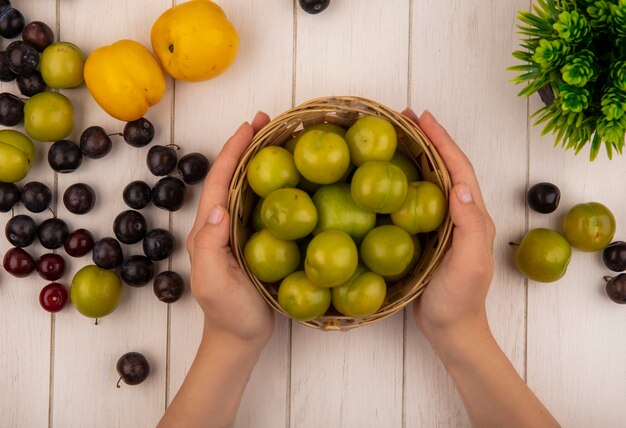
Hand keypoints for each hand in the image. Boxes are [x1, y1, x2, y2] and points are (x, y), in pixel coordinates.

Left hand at [187, 111, 273, 348]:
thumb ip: (210, 247)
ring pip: (248, 186)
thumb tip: (217, 207)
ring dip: (260, 159)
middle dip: (247, 145)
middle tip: (269, 120)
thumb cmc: (228, 313)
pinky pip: (263, 204)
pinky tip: (291, 177)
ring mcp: (238, 231)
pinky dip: (274, 184)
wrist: (240, 337)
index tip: (250, 126)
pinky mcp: (255, 240)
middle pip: (232, 175)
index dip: (233, 151)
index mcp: (209, 228)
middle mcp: (222, 223)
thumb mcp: (214, 283)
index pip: (219, 181)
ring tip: (280, 137)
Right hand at [402, 109, 495, 345]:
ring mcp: (442, 225)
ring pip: (429, 181)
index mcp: (472, 216)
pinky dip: (403, 182)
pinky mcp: (426, 236)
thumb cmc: (459, 300)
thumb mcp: (469, 265)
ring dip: (415, 156)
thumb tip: (460, 187)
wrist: (450, 330)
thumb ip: (469, 227)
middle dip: (427, 139)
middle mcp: (459, 214)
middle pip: (444, 168)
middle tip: (402, 118)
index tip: (422, 118)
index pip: (458, 170)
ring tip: (393, 138)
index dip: (441, 141)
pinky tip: (385, 179)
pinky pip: (414, 201)